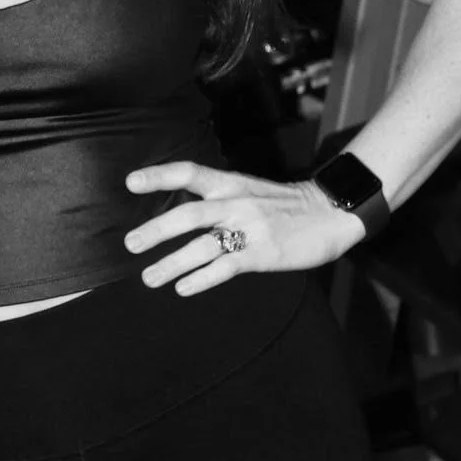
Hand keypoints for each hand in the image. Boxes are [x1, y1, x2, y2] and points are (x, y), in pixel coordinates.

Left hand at [125, 161, 363, 295]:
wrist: (330, 213)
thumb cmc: (284, 205)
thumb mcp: (248, 190)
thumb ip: (217, 198)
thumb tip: (179, 214)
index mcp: (231, 183)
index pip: (189, 172)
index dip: (159, 175)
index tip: (130, 182)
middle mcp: (236, 203)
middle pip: (189, 214)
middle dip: (156, 230)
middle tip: (130, 244)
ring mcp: (250, 229)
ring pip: (202, 246)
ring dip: (171, 263)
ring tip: (149, 277)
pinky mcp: (263, 254)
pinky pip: (226, 267)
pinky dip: (201, 279)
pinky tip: (183, 288)